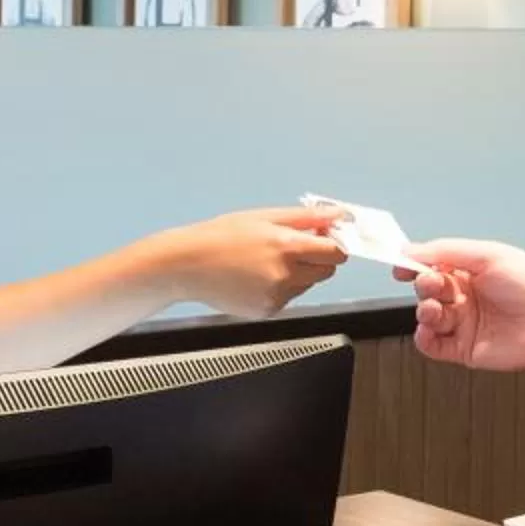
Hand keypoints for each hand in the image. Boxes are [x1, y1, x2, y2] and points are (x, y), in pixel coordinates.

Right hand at [164, 207, 346, 316]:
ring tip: (266, 261)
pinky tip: (257, 276)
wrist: (187, 265)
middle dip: (318, 258)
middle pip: (326, 271)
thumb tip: (337, 214)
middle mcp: (285, 275)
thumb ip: (306, 217)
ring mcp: (276, 297)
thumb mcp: (264, 217)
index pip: (335, 252)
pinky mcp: (267, 311)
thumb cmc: (220, 237)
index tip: (328, 238)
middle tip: (294, 246)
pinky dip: (281, 288)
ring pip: (307, 285)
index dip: (335, 243)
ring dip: (299, 273)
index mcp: (286, 247)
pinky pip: (288, 298)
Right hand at [399, 238, 524, 369]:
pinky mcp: (465, 349)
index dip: (414, 265)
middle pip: (428, 291)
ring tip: (434, 310)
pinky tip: (427, 331)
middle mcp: (466, 297)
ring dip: (424, 311)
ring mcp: (465, 323)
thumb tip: (411, 249)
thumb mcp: (487, 255)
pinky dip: (424, 339)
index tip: (401, 265)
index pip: (432, 266)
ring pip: (428, 317)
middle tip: (431, 285)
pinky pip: (433, 346)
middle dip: (424, 286)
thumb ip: (446, 251)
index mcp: (471, 272)